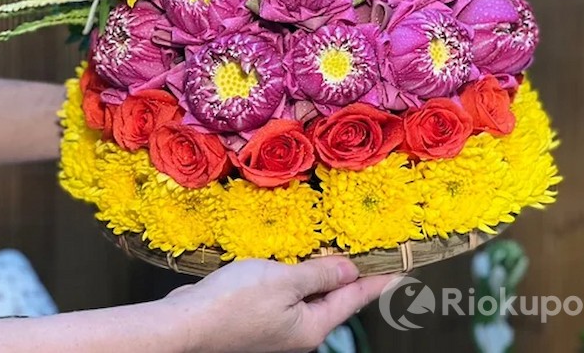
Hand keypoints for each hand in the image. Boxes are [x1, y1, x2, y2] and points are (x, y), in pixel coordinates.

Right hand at [162, 257, 393, 352]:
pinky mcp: (256, 318)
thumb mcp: (284, 281)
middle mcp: (297, 332)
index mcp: (311, 327)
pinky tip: (293, 260)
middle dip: (350, 275)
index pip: (353, 299)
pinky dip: (295, 276)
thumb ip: (320, 274)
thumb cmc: (234, 304)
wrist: (184, 327)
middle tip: (369, 251)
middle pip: (333, 300)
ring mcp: (276, 328)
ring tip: (337, 250)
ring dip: (321, 273)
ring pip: (308, 296)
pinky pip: (286, 294)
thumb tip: (349, 269)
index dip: (376, 281)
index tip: (400, 270)